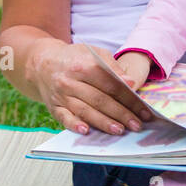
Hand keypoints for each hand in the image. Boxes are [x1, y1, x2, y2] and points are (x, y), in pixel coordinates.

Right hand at [28, 39, 151, 136]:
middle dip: (121, 114)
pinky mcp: (54, 107)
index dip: (129, 98)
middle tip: (137, 125)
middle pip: (100, 100)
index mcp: (84, 65)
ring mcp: (61, 95)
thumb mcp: (94, 53)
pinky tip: (86, 131)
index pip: (111, 85)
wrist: (42, 64)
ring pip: (85, 111)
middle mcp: (71, 81)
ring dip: (103, 122)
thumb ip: (112, 67)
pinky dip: (74, 125)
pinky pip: (64, 117)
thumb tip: (131, 83)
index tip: (143, 109)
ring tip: (119, 130)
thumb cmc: (74, 59)